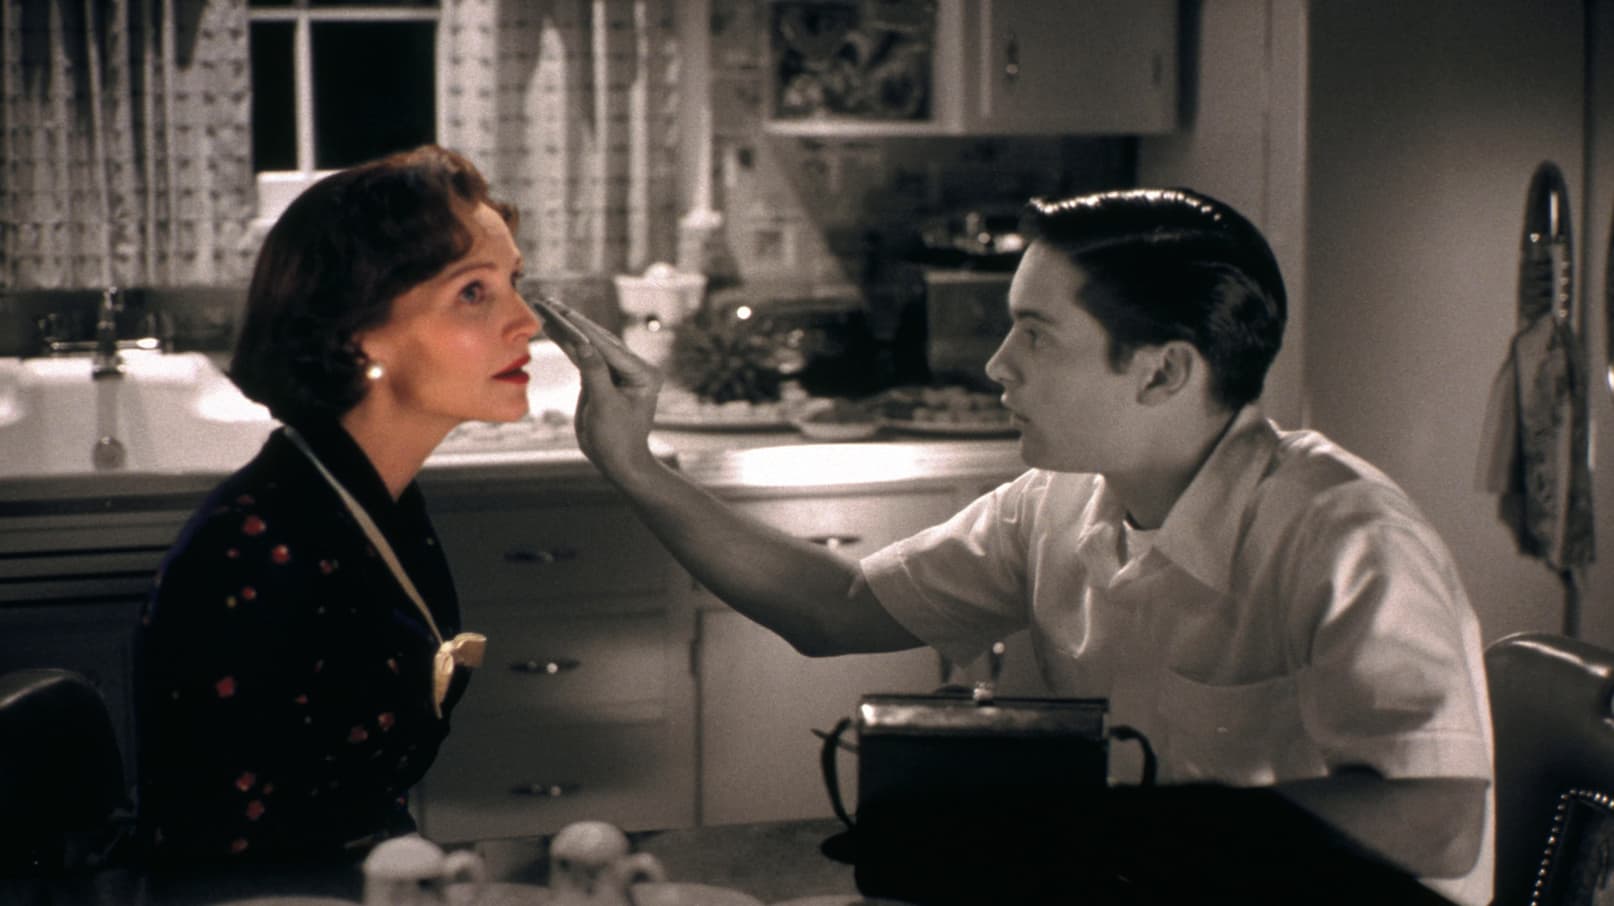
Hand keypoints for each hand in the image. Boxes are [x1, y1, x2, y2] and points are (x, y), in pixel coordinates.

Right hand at [529, 295, 663, 478]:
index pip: (608, 347)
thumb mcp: (605, 406)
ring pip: (588, 344)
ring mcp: (617, 370)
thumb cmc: (617, 439)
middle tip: (549, 302)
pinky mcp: (602, 376)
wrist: (617, 461)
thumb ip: (594, 373)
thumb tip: (582, 343)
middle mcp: (633, 367)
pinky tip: (551, 327)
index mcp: (643, 373)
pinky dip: (566, 343)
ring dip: (566, 328)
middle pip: (598, 339)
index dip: (582, 330)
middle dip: (572, 321)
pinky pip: (582, 356)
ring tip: (545, 308)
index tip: (561, 313)